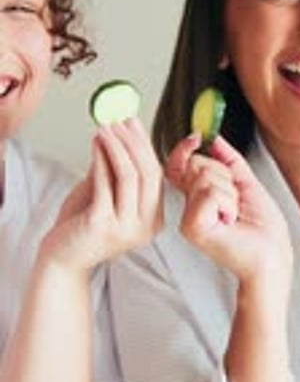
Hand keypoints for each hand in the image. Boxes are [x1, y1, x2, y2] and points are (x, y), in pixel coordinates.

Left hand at [40, 118, 163, 270]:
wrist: (61, 259)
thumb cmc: (80, 228)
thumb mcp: (104, 193)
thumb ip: (114, 169)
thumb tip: (120, 133)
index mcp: (151, 221)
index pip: (156, 176)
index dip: (144, 146)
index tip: (132, 123)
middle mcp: (144, 228)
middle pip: (148, 174)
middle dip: (133, 142)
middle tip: (119, 121)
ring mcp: (126, 228)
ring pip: (130, 176)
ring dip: (117, 147)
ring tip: (105, 128)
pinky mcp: (103, 225)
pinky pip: (106, 184)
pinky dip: (102, 160)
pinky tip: (96, 145)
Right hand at [166, 134, 292, 288]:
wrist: (272, 255)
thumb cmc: (263, 230)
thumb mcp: (247, 184)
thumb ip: (229, 160)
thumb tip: (214, 138)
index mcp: (199, 198)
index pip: (179, 165)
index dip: (185, 149)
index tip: (197, 138)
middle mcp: (190, 207)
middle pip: (197, 164)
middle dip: (226, 177)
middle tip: (236, 204)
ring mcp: (188, 218)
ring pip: (205, 176)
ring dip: (231, 194)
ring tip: (234, 215)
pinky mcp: (192, 227)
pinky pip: (210, 193)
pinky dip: (228, 204)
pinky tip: (230, 222)